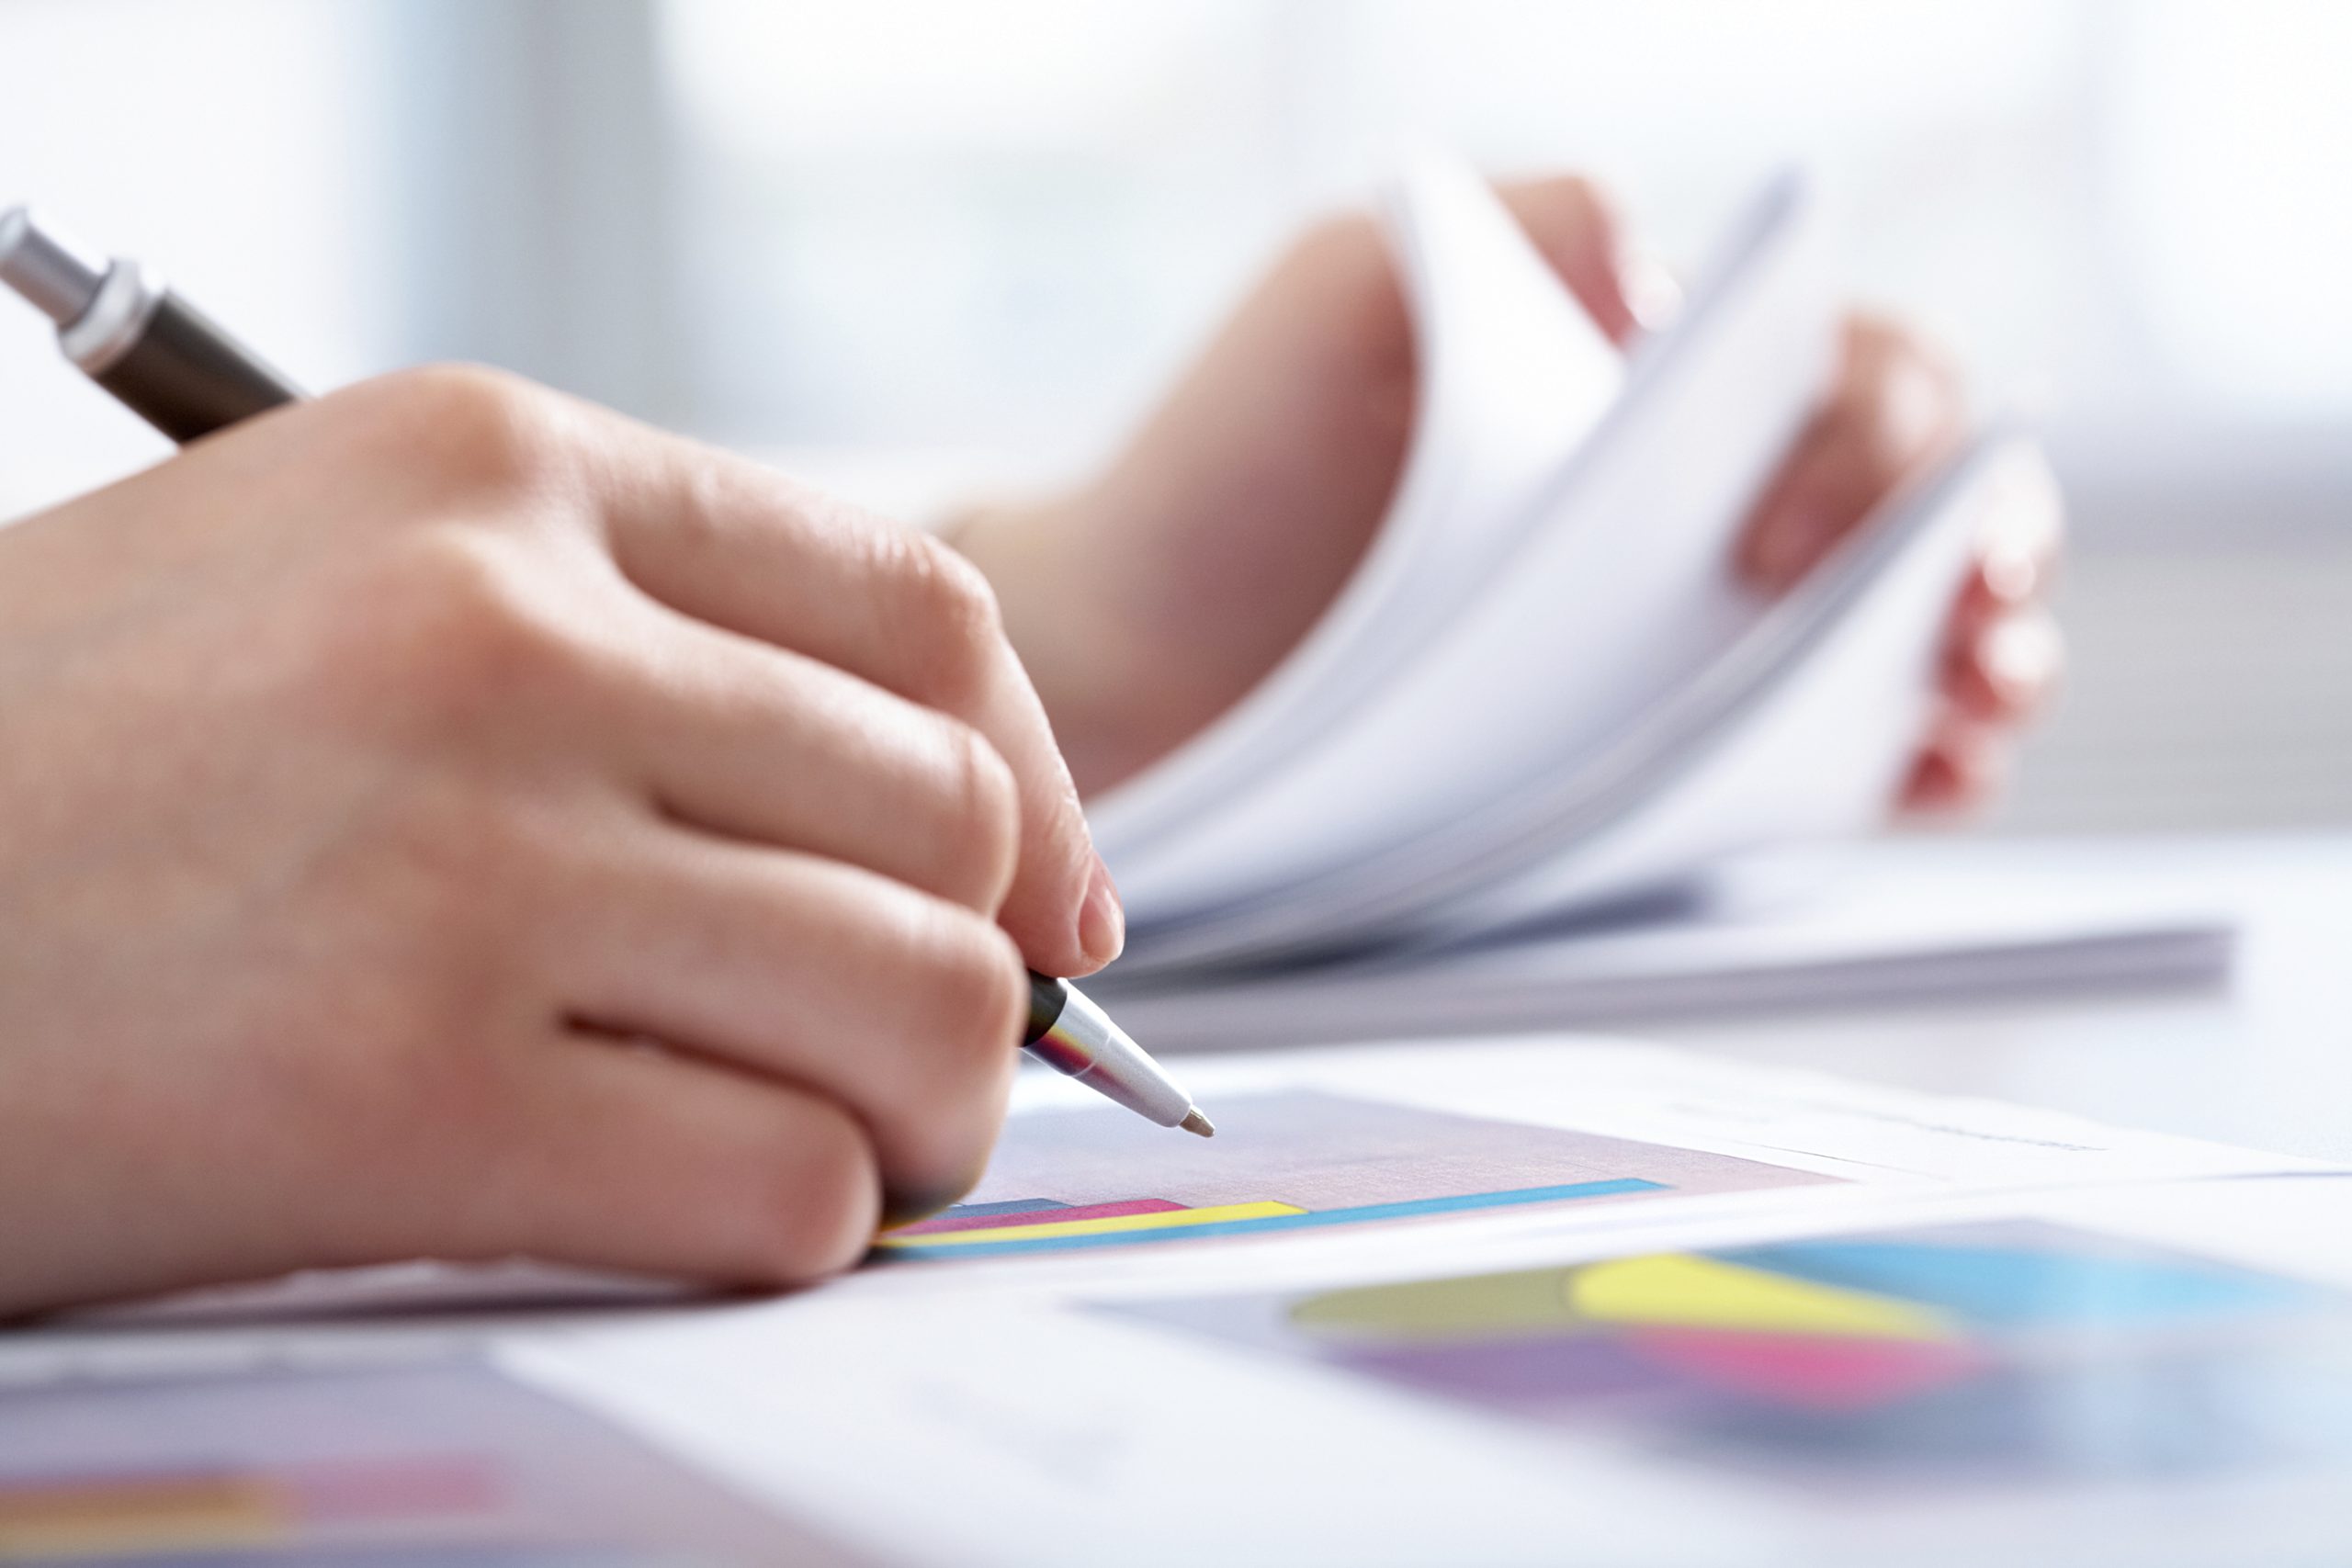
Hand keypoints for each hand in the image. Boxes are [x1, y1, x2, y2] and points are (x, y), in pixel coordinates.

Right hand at [0, 366, 1119, 1316]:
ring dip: (926, 1118)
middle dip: (990, 976)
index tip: (1053, 905)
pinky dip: (802, 1225)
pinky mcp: (402, 1092)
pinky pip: (783, 1184)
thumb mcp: (344, 579)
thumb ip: (646, 656)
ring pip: (920, 1008)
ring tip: (843, 1148)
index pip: (925, 613)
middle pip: (953, 820)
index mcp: (501, 470)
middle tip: (921, 1065)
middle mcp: (504, 630)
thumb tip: (965, 823)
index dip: (1039, 781)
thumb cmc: (73, 770)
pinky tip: (716, 1215)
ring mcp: (463, 854)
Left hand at [953, 176, 2061, 810]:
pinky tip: (1912, 787)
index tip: (1784, 536)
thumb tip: (1665, 282)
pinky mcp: (1665, 776)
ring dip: (1980, 668)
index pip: (1852, 374)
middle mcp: (1704, 510)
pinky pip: (1825, 776)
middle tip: (1960, 624)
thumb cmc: (1225, 462)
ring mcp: (1696, 646)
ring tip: (1959, 711)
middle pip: (1924, 511)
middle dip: (1981, 556)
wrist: (1123, 665)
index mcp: (1662, 384)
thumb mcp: (1350, 288)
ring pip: (1907, 644)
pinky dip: (1900, 778)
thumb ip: (1516, 225)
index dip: (1881, 439)